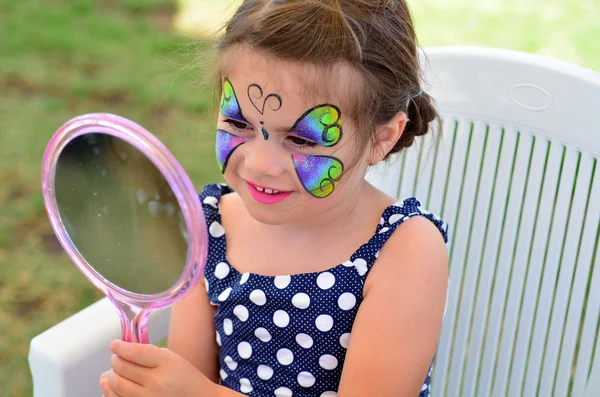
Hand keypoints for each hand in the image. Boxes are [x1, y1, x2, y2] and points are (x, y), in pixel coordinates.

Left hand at [99, 340, 214, 396]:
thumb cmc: (186, 378)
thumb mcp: (172, 359)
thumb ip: (148, 354)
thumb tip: (120, 353)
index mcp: (166, 363)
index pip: (135, 352)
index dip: (120, 347)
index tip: (114, 344)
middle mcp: (156, 382)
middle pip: (123, 368)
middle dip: (115, 360)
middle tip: (116, 358)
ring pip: (116, 385)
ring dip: (110, 376)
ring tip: (113, 372)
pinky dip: (110, 392)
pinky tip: (111, 387)